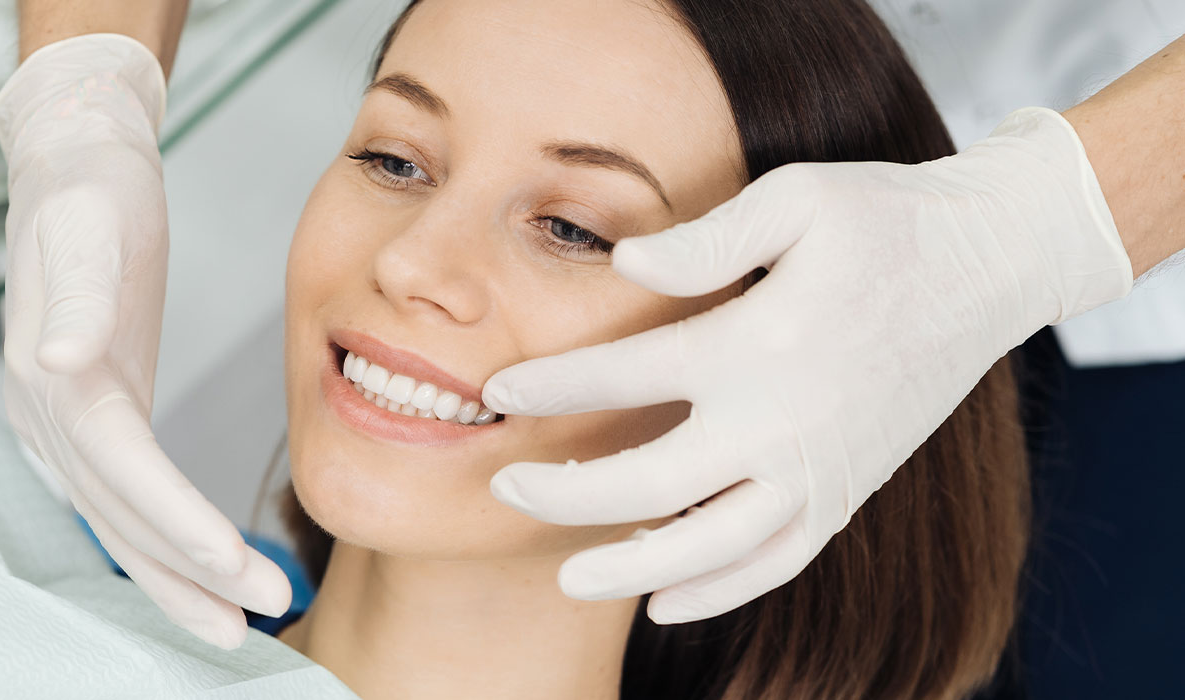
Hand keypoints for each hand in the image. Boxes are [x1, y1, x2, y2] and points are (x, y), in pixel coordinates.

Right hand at [0, 33, 289, 647]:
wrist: (75, 164)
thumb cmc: (87, 190)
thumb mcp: (86, 223)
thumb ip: (76, 293)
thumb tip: (62, 355)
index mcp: (49, 375)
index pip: (118, 466)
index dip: (174, 520)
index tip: (231, 563)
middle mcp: (47, 414)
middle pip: (119, 512)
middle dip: (185, 572)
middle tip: (255, 614)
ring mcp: (65, 424)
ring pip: (120, 522)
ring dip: (176, 579)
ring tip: (234, 627)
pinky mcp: (94, 419)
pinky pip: (127, 501)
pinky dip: (164, 545)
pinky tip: (203, 576)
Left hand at [481, 107, 1133, 622]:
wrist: (989, 262)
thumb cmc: (885, 219)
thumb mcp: (800, 198)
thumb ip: (707, 237)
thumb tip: (623, 262)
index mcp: (759, 343)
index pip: (627, 377)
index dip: (553, 386)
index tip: (497, 390)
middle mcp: (785, 422)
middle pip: (650, 483)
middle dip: (564, 493)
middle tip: (504, 485)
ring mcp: (820, 470)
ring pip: (710, 548)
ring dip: (630, 567)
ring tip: (567, 575)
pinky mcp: (848, 494)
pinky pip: (776, 563)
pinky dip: (718, 591)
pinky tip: (662, 601)